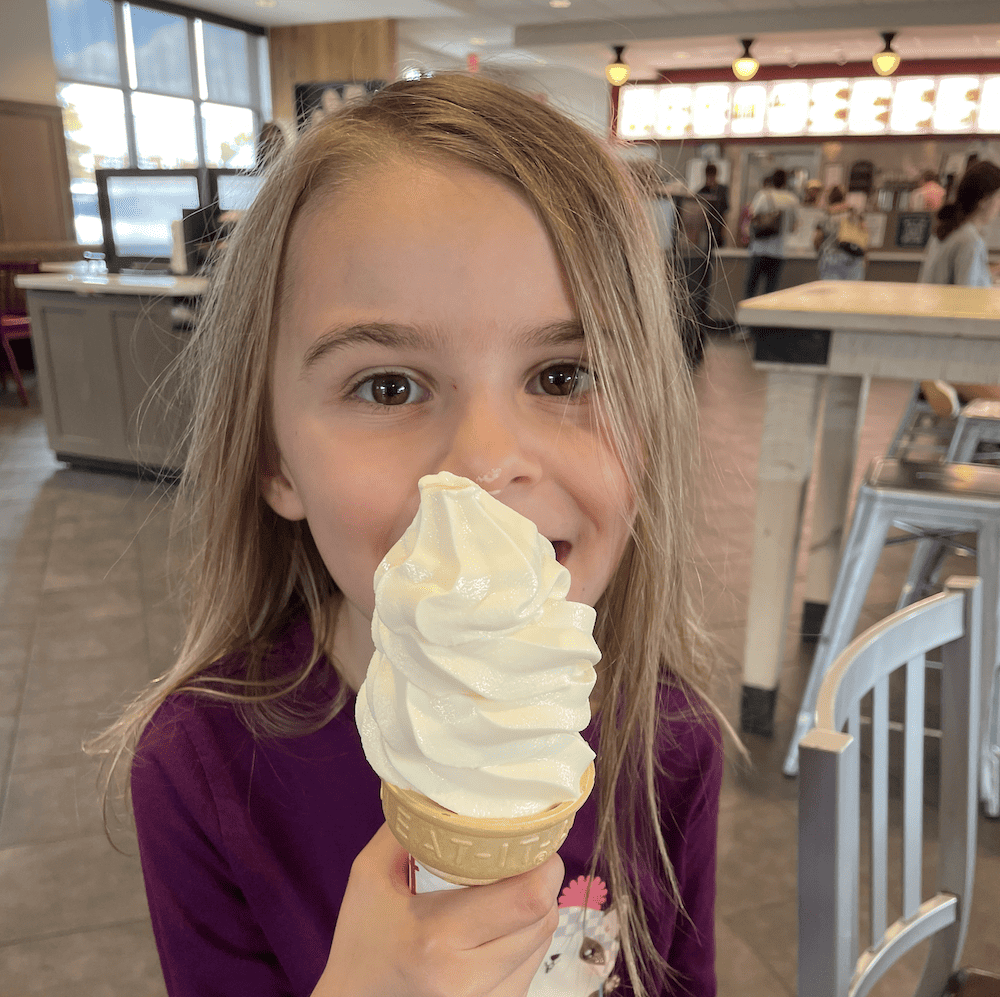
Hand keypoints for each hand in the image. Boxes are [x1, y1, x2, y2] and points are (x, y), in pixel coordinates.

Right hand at [313, 823, 562, 996]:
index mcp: (438, 937)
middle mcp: (469, 978)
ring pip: (544, 941)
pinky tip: (502, 920)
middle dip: (543, 878)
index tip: (533, 836)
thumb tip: (440, 788)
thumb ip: (406, 828)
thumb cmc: (360, 942)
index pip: (528, 898)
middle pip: (544, 917)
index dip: (543, 862)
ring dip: (538, 907)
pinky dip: (527, 935)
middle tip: (526, 852)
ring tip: (511, 884)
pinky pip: (533, 963)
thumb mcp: (368, 877)